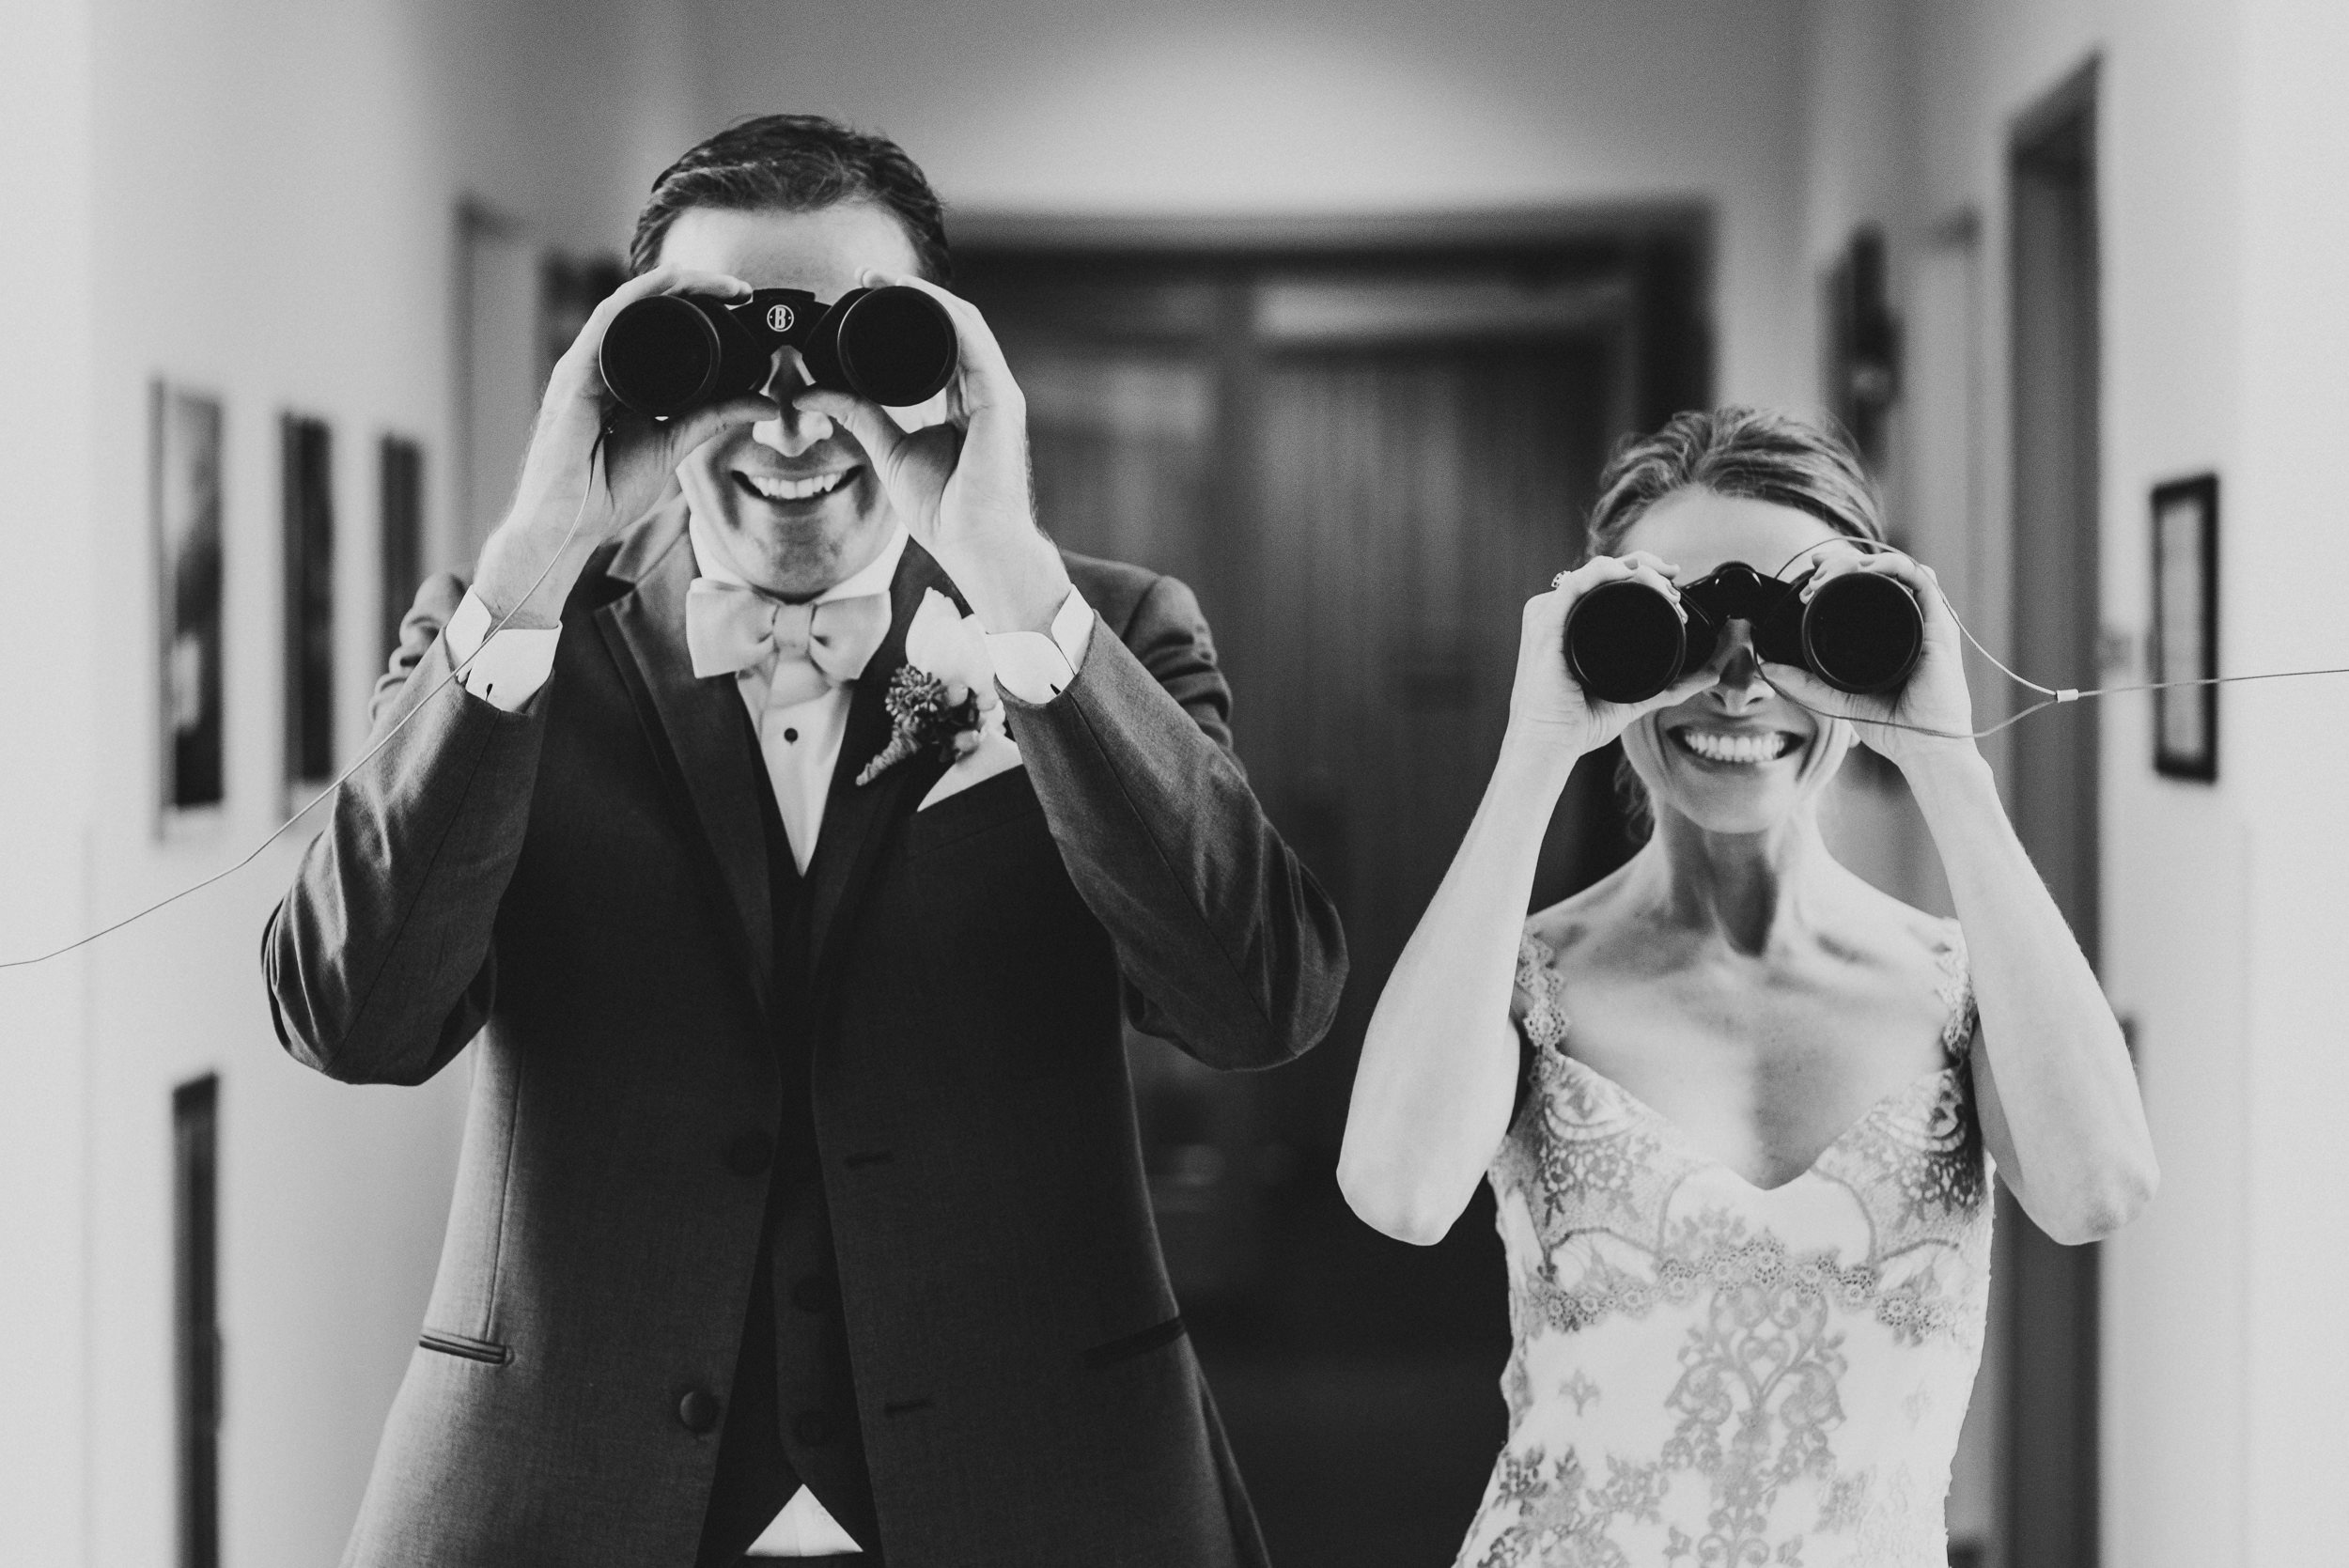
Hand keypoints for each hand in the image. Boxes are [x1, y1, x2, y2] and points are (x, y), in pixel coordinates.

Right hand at [473, 265, 781, 624]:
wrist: (566, 526)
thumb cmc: (605, 491)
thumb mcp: (675, 444)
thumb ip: (715, 419)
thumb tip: (765, 404)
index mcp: (623, 378)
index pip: (661, 328)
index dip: (701, 308)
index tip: (744, 303)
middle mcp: (601, 365)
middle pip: (647, 308)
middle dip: (695, 288)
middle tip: (741, 288)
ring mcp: (584, 366)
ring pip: (628, 304)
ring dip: (674, 285)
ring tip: (716, 282)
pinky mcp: (573, 376)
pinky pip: (605, 322)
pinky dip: (638, 298)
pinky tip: (667, 285)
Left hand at [793, 270, 1071, 632]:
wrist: (973, 544)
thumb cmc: (944, 510)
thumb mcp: (890, 452)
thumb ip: (861, 416)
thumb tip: (816, 391)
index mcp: (964, 402)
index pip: (939, 342)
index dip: (904, 314)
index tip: (862, 295)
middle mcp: (984, 391)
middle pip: (951, 324)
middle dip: (909, 293)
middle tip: (865, 277)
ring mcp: (996, 392)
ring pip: (963, 321)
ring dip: (921, 293)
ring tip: (880, 278)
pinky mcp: (1000, 398)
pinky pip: (972, 339)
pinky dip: (941, 312)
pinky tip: (912, 296)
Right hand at [1506, 553, 1717, 763]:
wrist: (1551, 743)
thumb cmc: (1579, 724)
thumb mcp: (1636, 697)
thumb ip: (1673, 686)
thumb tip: (1712, 674)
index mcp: (1575, 624)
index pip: (1610, 582)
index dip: (1644, 573)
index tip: (1675, 587)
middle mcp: (1560, 614)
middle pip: (1606, 570)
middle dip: (1646, 566)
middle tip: (1674, 586)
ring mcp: (1551, 615)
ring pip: (1596, 571)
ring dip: (1634, 569)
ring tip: (1663, 588)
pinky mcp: (1546, 623)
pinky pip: (1575, 584)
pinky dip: (1604, 572)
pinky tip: (1628, 573)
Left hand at [1758, 547, 1978, 771]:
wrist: (1924, 748)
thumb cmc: (1893, 725)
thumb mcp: (1837, 697)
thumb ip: (1804, 683)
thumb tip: (1768, 667)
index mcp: (1888, 632)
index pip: (1866, 587)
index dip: (1839, 572)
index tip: (1811, 574)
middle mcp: (1907, 621)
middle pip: (1879, 572)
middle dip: (1844, 562)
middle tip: (1816, 572)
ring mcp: (1925, 620)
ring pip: (1898, 568)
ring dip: (1864, 561)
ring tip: (1835, 574)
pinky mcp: (1940, 625)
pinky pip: (1923, 579)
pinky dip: (1895, 566)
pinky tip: (1870, 570)